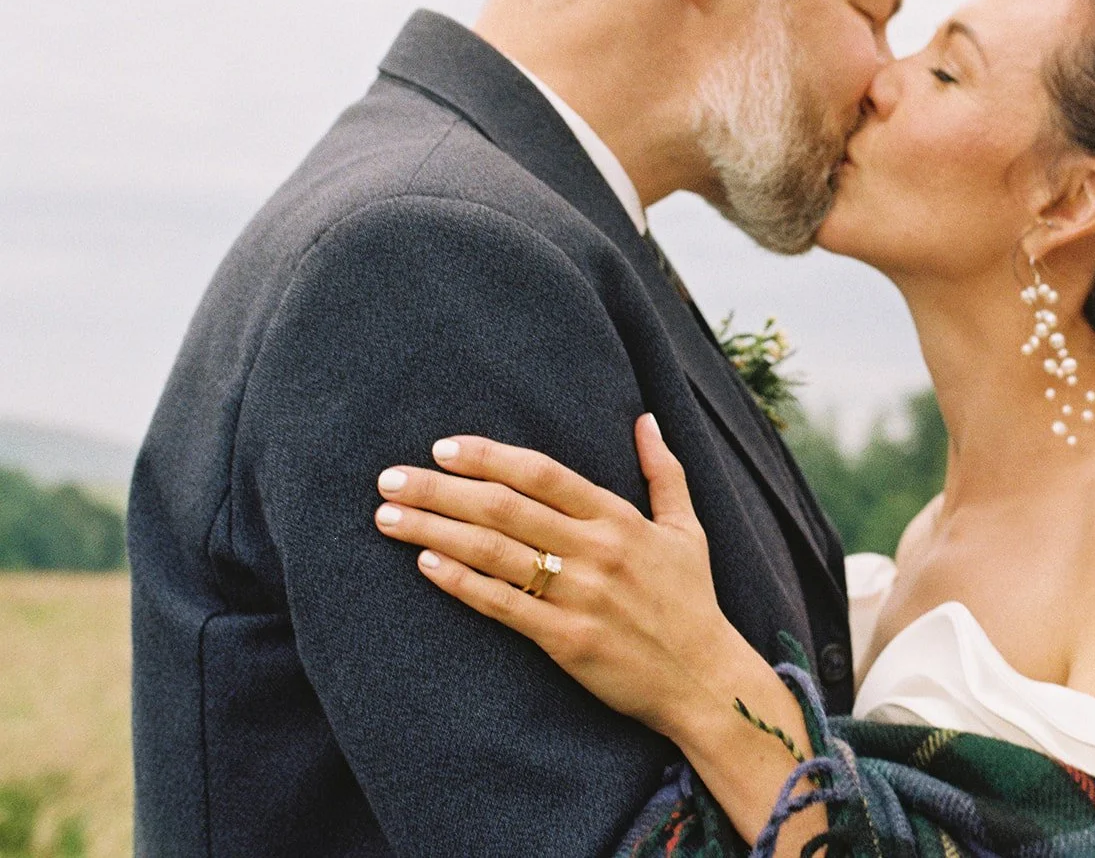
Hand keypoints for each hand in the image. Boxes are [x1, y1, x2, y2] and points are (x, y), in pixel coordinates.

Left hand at [372, 414, 750, 739]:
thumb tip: (646, 419)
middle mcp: (596, 550)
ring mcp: (579, 595)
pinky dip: (460, 581)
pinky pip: (501, 604)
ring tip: (388, 517)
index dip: (488, 456)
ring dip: (434, 530)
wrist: (703, 679)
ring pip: (493, 552)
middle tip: (389, 478)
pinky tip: (424, 564)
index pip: (542, 472)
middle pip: (503, 507)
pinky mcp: (566, 639)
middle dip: (439, 489)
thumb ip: (663, 471)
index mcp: (619, 518)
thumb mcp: (687, 529)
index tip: (441, 448)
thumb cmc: (691, 601)